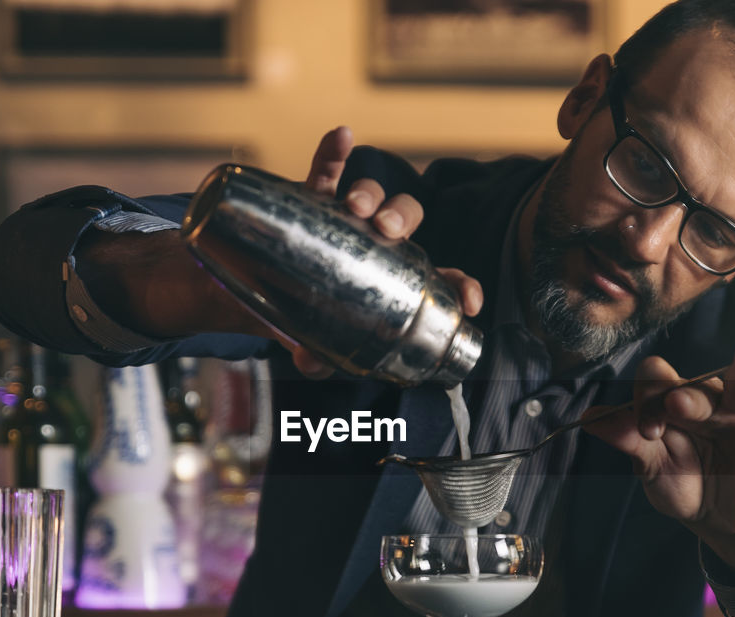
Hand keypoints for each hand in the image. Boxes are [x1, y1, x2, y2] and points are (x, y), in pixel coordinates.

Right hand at [291, 127, 482, 377]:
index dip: (460, 285)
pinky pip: (325, 170)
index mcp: (396, 278)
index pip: (438, 278)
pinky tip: (341, 135)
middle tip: (389, 232)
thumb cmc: (306, 311)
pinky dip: (333, 151)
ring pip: (370, 194)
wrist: (264, 282)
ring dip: (370, 193)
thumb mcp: (315, 336)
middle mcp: (377, 241)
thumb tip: (309, 363)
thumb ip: (315, 350)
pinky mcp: (312, 197)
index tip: (470, 301)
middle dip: (402, 219)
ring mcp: (346, 216)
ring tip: (356, 204)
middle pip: (405, 220)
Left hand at [582, 335, 734, 582]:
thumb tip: (588, 417)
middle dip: (682, 397)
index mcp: (671, 401)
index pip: (656, 381)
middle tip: (674, 413)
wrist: (712, 517)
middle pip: (693, 383)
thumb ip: (628, 441)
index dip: (645, 402)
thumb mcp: (650, 468)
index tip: (645, 434)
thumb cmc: (679, 481)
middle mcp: (706, 400)